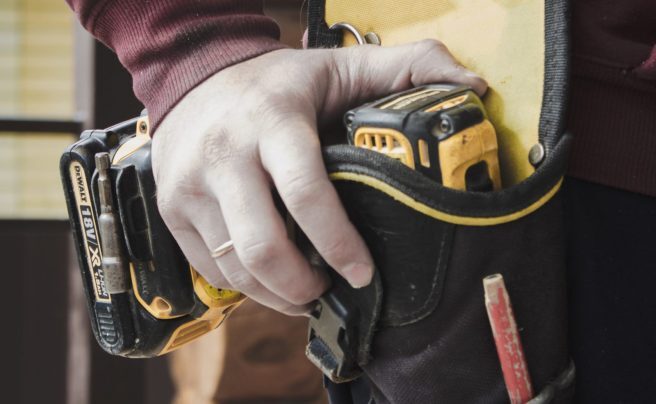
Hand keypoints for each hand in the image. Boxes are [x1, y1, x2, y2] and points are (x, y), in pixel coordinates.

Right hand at [152, 40, 486, 314]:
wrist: (192, 77)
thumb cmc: (273, 81)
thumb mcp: (338, 66)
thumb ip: (406, 67)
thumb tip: (471, 86)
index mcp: (272, 121)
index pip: (307, 194)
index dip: (340, 245)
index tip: (363, 273)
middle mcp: (224, 155)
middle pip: (263, 248)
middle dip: (304, 285)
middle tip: (330, 289)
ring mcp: (190, 186)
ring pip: (235, 269)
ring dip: (276, 294)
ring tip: (305, 290)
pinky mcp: (172, 209)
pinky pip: (211, 269)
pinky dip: (246, 286)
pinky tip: (270, 279)